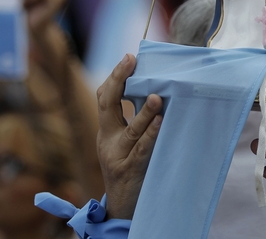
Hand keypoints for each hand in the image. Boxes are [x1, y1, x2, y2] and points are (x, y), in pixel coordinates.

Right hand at [96, 54, 162, 219]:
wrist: (123, 207)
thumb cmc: (131, 169)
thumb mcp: (126, 143)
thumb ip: (134, 122)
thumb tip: (155, 92)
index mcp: (106, 131)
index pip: (104, 98)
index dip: (115, 76)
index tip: (129, 58)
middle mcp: (107, 141)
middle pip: (107, 106)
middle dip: (117, 80)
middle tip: (130, 60)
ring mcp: (117, 157)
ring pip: (130, 131)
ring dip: (144, 113)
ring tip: (157, 97)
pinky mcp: (130, 171)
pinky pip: (142, 150)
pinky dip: (151, 136)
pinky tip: (161, 123)